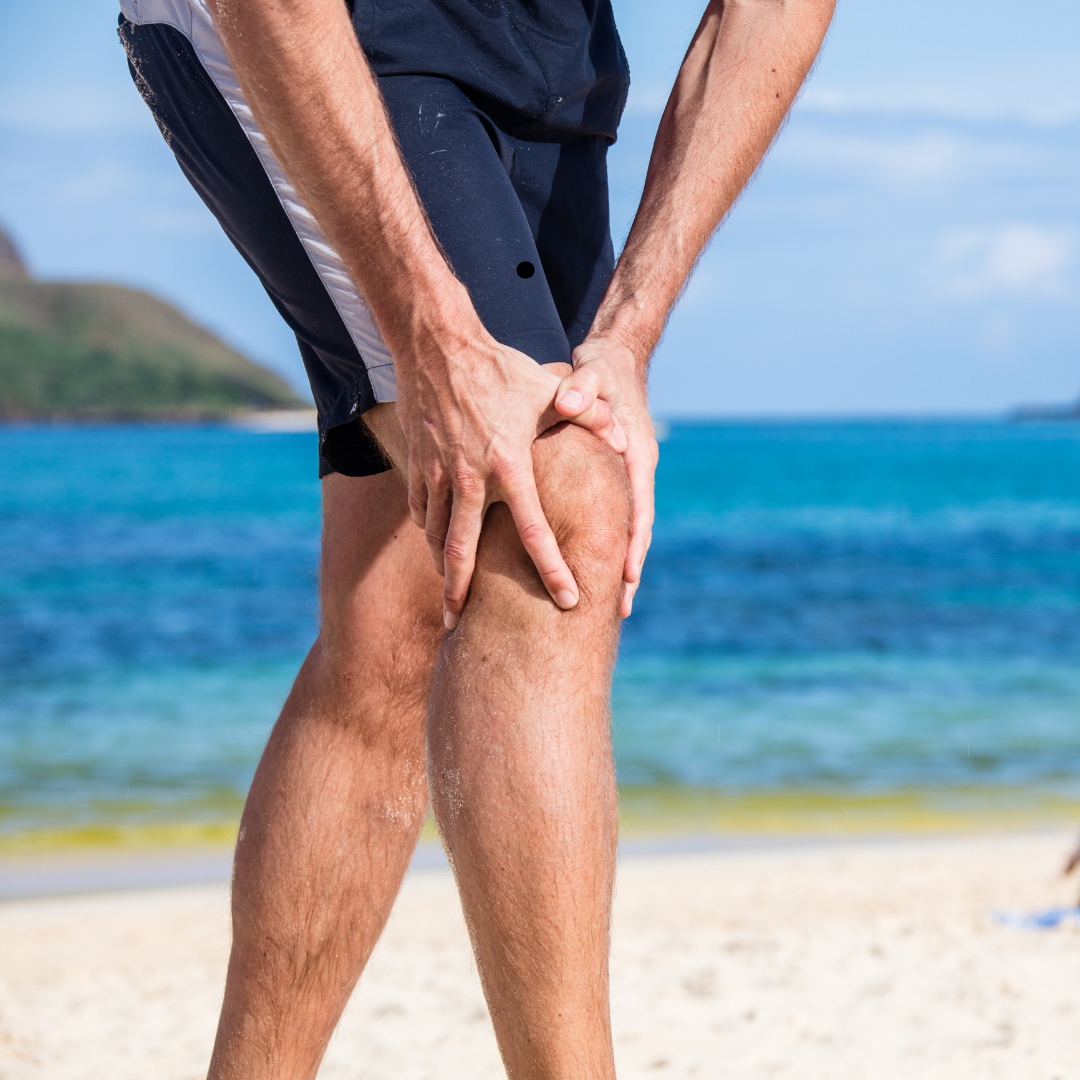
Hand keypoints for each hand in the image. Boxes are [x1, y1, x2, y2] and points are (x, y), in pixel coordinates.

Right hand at [395, 324, 618, 628]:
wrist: (437, 345)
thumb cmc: (500, 369)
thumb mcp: (548, 391)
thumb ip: (589, 418)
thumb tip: (624, 439)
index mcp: (510, 468)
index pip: (535, 532)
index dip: (553, 570)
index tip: (568, 601)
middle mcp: (471, 479)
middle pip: (462, 553)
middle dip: (460, 595)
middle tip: (458, 628)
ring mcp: (438, 474)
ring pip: (435, 536)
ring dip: (442, 568)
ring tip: (449, 596)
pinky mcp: (418, 465)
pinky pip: (420, 512)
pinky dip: (428, 533)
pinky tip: (436, 547)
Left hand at [554, 337, 657, 617]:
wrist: (614, 359)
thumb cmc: (602, 368)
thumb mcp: (591, 372)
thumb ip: (579, 389)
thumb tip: (566, 404)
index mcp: (636, 453)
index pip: (638, 505)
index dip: (633, 542)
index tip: (627, 575)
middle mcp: (635, 470)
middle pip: (636, 527)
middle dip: (629, 568)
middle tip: (621, 610)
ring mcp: (625, 476)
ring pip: (625, 526)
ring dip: (618, 562)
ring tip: (610, 605)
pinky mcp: (612, 477)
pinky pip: (610, 515)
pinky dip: (604, 541)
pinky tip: (588, 567)